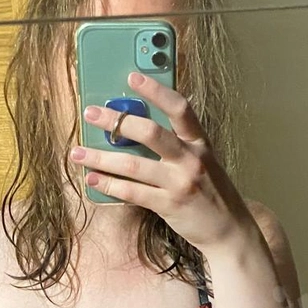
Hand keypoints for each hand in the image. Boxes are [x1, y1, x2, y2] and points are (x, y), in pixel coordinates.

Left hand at [69, 70, 255, 254]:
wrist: (230, 230)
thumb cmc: (212, 193)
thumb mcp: (203, 162)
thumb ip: (178, 145)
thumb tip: (137, 129)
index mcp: (199, 143)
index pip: (180, 108)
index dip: (156, 91)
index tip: (132, 77)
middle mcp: (190, 159)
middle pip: (150, 133)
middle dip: (117, 121)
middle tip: (91, 113)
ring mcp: (180, 183)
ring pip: (133, 166)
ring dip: (101, 158)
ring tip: (77, 152)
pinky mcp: (169, 205)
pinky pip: (133, 192)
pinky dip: (109, 185)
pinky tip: (93, 179)